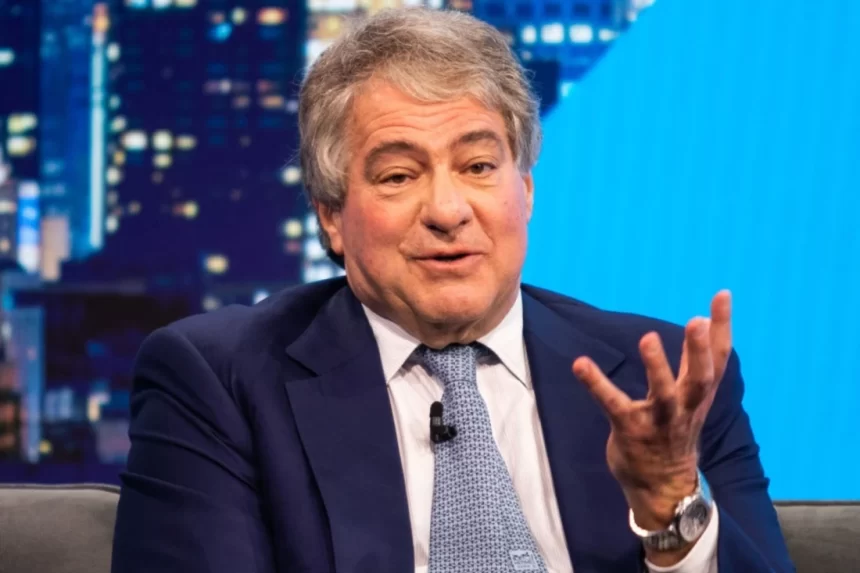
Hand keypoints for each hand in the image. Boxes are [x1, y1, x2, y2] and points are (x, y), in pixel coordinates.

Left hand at [572, 291, 732, 530]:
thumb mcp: (693, 398)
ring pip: (664, 394)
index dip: (721, 326)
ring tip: (648, 338)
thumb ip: (694, 363)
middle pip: (699, 377)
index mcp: (699, 395)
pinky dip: (596, 384)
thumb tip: (704, 322)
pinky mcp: (630, 430)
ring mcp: (658, 421)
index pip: (717, 357)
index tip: (721, 294)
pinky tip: (580, 364)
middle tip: (696, 321)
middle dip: (698, 350)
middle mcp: (685, 407)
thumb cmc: (676, 433)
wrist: (665, 488)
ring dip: (657, 367)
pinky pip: (613, 404)